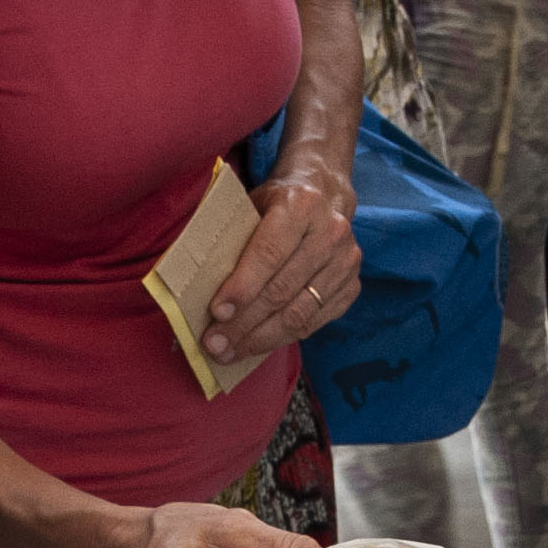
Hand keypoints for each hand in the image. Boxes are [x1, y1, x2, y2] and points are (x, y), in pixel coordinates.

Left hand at [200, 169, 360, 371]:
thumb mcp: (251, 205)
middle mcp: (330, 232)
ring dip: (261, 338)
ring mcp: (346, 261)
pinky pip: (314, 322)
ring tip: (231, 352)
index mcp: (301, 205)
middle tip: (215, 343)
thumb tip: (195, 285)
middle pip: (282, 289)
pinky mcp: (352, 285)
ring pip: (299, 313)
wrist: (324, 195)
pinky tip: (257, 346)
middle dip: (245, 322)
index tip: (217, 312)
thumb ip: (232, 237)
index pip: (269, 253)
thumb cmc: (275, 205)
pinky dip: (283, 338)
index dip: (242, 286)